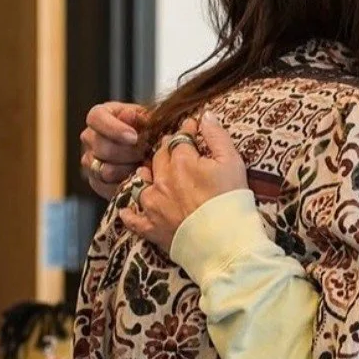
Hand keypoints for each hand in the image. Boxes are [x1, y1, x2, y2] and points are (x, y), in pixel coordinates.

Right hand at [80, 101, 150, 199]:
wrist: (150, 152)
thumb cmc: (148, 131)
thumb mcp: (147, 119)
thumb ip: (139, 117)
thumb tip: (129, 115)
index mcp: (99, 116)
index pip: (96, 118)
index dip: (114, 129)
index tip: (133, 137)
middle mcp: (89, 137)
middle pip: (102, 147)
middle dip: (128, 152)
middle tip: (146, 153)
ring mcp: (90, 161)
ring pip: (105, 170)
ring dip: (129, 170)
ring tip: (145, 166)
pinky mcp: (95, 181)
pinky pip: (107, 187)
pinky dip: (125, 184)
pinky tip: (138, 178)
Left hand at [119, 112, 247, 251]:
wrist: (224, 242)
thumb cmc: (231, 202)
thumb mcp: (232, 162)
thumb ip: (217, 136)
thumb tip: (205, 115)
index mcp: (182, 161)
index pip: (179, 139)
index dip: (186, 132)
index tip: (191, 129)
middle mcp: (162, 180)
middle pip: (159, 157)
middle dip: (166, 150)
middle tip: (173, 149)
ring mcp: (154, 204)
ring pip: (143, 183)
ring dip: (147, 177)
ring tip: (150, 174)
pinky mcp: (152, 228)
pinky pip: (133, 220)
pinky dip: (129, 214)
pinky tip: (126, 211)